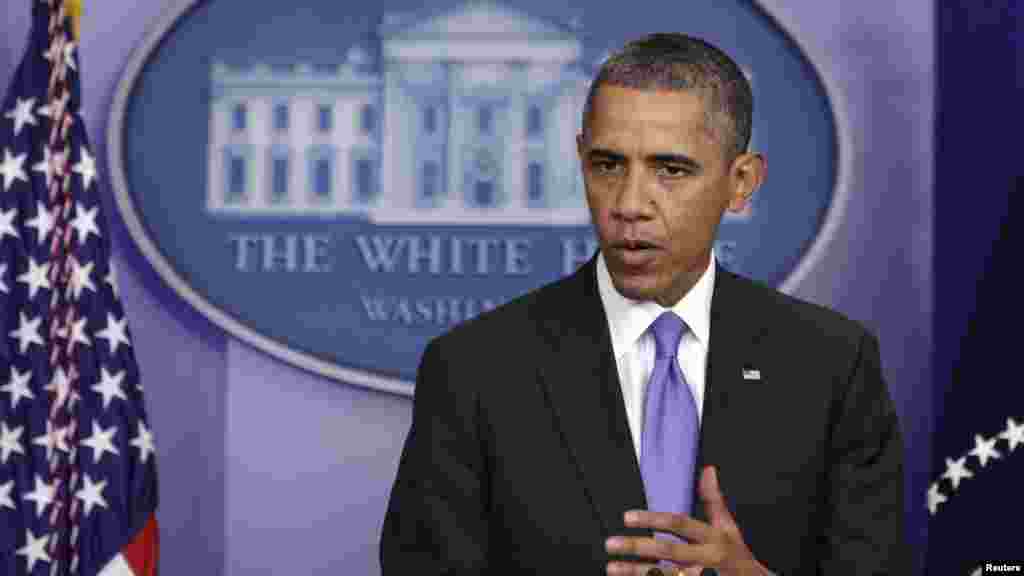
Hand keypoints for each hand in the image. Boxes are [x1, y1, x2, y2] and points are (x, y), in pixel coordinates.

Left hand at [604, 466, 770, 575]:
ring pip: (664, 574)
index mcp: (712, 538)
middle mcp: (705, 558)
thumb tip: (707, 470)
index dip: (653, 520)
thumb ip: (713, 499)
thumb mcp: (727, 526)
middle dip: (638, 547)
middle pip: (668, 552)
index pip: (679, 524)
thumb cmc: (735, 553)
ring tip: (612, 567)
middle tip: (611, 543)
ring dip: (636, 572)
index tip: (628, 517)